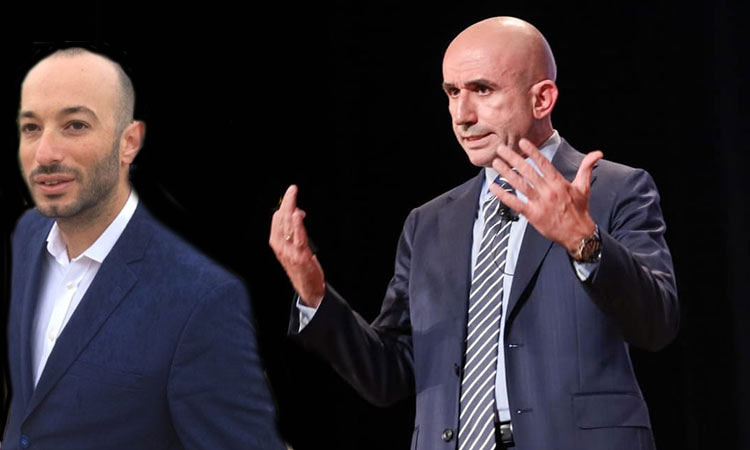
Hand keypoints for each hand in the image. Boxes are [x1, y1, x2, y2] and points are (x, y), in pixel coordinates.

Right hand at [269, 185, 325, 306]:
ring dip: (291, 208)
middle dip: (286, 202)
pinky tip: (299, 215)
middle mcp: (281, 247)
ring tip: (293, 195)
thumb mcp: (294, 250)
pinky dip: (298, 225)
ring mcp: (290, 252)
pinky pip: (298, 238)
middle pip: (281, 220)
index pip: (277, 220)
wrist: (308, 290)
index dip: (283, 206)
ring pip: (288, 226)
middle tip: (292, 189)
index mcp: (277, 245)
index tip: (290, 194)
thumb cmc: (302, 270)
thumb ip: (294, 233)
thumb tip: (298, 214)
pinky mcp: (301, 257)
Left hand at [489, 138, 602, 253]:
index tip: (522, 142)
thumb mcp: (584, 187)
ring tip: (496, 163)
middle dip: (513, 159)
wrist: (578, 233)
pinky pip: (515, 203)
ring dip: (506, 173)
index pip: (544, 163)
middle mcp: (548, 191)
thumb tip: (598, 153)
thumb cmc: (579, 209)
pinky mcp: (533, 215)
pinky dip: (503, 195)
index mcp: (559, 183)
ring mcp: (540, 203)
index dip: (532, 152)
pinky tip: (493, 187)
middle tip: (501, 148)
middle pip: (528, 171)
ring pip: (520, 185)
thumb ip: (587, 168)